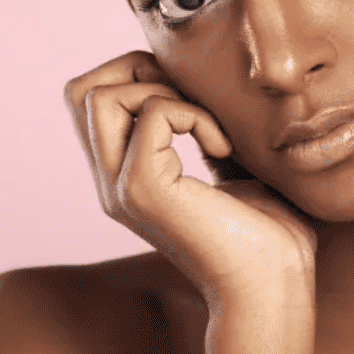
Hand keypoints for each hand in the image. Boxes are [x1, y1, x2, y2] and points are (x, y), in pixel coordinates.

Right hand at [64, 51, 316, 309]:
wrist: (273, 284)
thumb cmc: (267, 233)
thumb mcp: (230, 167)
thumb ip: (203, 131)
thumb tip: (201, 85)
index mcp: (126, 176)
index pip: (89, 100)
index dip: (135, 75)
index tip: (191, 97)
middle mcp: (112, 182)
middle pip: (79, 91)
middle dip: (137, 69)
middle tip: (191, 99)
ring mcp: (121, 187)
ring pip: (98, 96)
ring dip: (162, 89)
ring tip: (207, 125)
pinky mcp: (143, 190)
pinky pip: (153, 114)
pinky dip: (195, 114)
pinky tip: (223, 148)